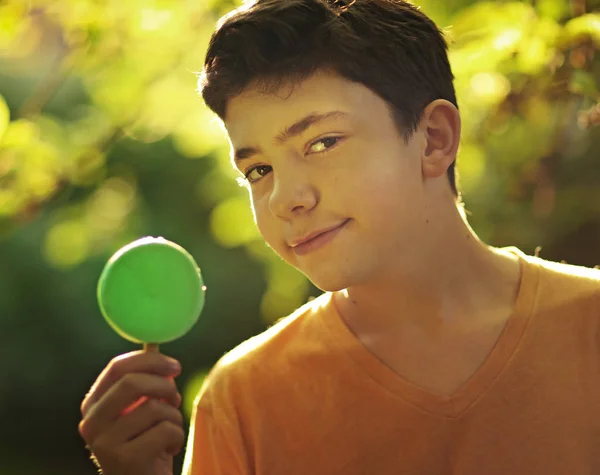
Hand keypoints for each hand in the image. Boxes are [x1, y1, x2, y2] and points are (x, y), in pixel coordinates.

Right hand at [78, 351, 184, 474]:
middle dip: (164, 385)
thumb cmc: (147, 442)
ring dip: (174, 416)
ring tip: (171, 429)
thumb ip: (145, 383)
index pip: (118, 367)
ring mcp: (103, 443)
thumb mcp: (141, 409)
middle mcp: (90, 422)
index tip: (174, 365)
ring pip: (153, 408)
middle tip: (176, 397)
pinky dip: (177, 437)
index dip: (150, 360)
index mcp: (93, 404)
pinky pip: (164, 431)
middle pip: (131, 383)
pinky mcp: (124, 460)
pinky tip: (170, 449)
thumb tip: (157, 350)